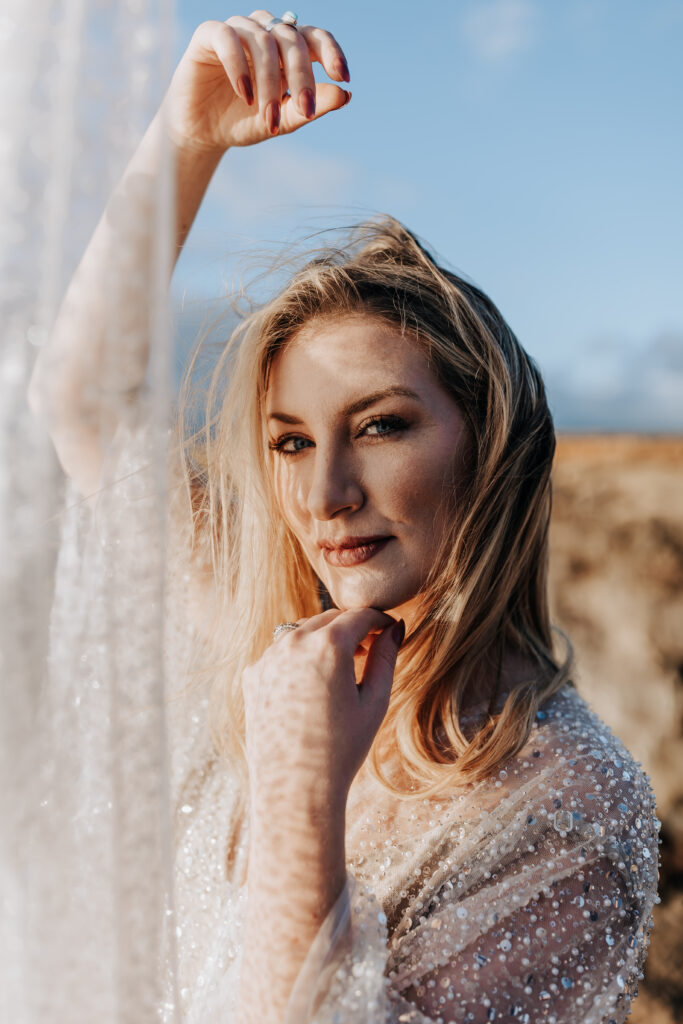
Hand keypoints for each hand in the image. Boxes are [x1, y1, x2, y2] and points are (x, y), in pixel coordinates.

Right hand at [163, 9, 350, 153]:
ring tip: (269, 118)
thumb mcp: (282, 120)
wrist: (202, 131)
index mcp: (286, 48)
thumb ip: (310, 107)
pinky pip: (228, 39)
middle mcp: (264, 31)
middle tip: (306, 110)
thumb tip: (345, 95)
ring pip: (263, 41)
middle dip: (302, 77)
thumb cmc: (244, 121)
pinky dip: (240, 67)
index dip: (332, 52)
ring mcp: (237, 30)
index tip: (343, 77)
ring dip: (270, 83)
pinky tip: (245, 95)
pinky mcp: (209, 34)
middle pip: (292, 40)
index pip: (315, 38)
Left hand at [242, 609, 404, 815]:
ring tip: (341, 668)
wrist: (294, 790)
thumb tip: (395, 629)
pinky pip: (280, 653)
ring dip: (323, 639)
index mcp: (327, 645)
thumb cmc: (341, 749)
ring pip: (302, 631)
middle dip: (351, 628)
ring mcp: (267, 658)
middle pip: (329, 618)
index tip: (389, 628)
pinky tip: (312, 685)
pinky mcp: (253, 675)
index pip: (359, 615)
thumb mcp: (374, 701)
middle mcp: (292, 643)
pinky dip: (298, 657)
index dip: (379, 620)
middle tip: (369, 648)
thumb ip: (385, 657)